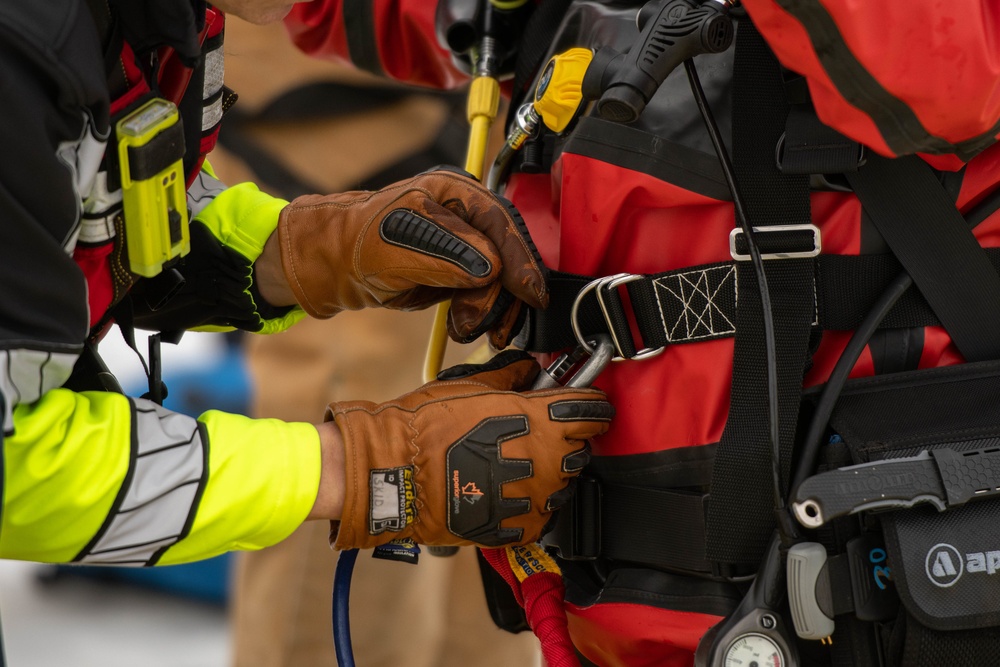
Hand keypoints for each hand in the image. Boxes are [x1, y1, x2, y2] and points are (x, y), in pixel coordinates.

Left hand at [275, 167, 547, 346]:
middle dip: (502, 293)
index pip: (501, 224)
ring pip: (499, 278)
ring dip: (489, 309)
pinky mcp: (459, 269)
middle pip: (506, 254)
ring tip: (466, 328)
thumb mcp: (401, 248)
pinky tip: (463, 325)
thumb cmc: (358, 245)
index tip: (531, 294)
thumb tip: (492, 267)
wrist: (334, 266)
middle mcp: (465, 214)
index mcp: (454, 192)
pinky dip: (479, 312)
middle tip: (490, 325)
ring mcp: (463, 242)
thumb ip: (450, 255)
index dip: (520, 261)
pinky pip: (484, 292)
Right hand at [328, 350, 612, 549]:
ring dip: (547, 474)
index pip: (593, 411)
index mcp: (541, 420)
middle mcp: (547, 460)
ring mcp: (535, 498)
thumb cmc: (426, 427)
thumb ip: (512, 376)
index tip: (588, 406)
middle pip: (579, 448)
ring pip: (563, 485)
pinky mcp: (518, 527)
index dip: (591, 406)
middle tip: (533, 435)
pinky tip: (506, 494)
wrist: (395, 474)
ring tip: (511, 466)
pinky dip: (529, 506)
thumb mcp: (472, 385)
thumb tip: (530, 368)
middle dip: (564, 440)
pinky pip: (541, 517)